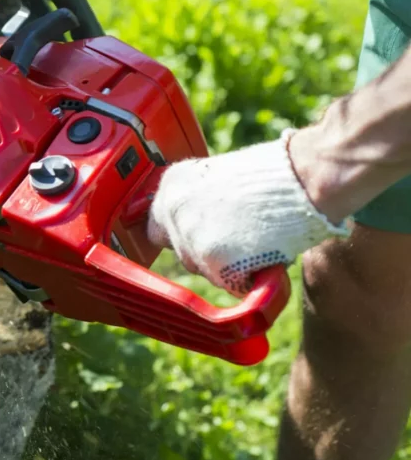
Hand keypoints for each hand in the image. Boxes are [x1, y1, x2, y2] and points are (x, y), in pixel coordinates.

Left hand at [146, 130, 351, 296]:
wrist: (302, 177)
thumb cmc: (273, 175)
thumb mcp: (220, 179)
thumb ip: (200, 202)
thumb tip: (197, 227)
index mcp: (172, 184)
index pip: (156, 226)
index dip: (181, 236)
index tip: (201, 239)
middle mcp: (172, 209)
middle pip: (181, 252)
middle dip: (208, 253)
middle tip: (241, 237)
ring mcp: (190, 236)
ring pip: (204, 270)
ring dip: (228, 265)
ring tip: (257, 238)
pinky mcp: (213, 261)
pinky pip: (229, 283)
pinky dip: (249, 278)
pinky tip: (264, 252)